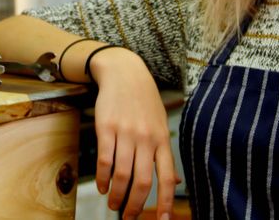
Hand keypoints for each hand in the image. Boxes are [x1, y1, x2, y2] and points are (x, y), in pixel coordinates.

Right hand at [89, 47, 179, 219]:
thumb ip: (164, 154)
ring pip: (121, 175)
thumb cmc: (144, 101)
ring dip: (116, 195)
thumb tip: (176, 182)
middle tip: (127, 217)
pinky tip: (103, 186)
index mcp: (162, 140)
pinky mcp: (107, 128)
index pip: (167, 178)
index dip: (164, 202)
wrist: (125, 73)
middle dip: (134, 205)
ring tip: (113, 204)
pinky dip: (103, 179)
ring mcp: (126, 133)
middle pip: (142, 181)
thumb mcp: (160, 124)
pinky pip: (105, 160)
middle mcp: (146, 138)